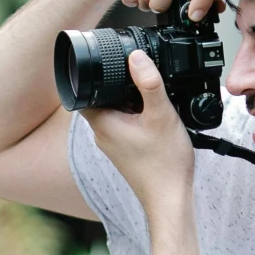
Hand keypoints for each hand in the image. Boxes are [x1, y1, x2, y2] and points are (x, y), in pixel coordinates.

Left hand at [80, 50, 195, 216]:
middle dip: (121, 85)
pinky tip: (156, 119)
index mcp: (102, 123)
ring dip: (132, 101)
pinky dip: (139, 116)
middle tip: (143, 82)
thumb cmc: (163, 162)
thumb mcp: (161, 115)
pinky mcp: (125, 150)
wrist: (169, 197)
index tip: (115, 64)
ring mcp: (112, 144)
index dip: (97, 73)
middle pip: (103, 97)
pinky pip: (126, 124)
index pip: (85, 89)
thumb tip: (136, 57)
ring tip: (153, 103)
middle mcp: (102, 134)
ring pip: (117, 111)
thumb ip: (149, 83)